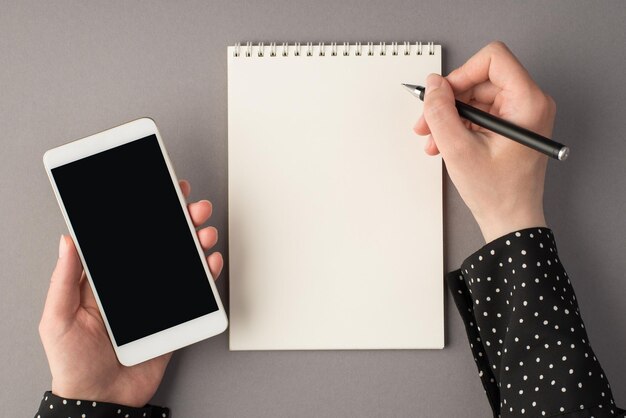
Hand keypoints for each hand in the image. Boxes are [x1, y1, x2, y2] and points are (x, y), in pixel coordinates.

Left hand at [39, 180, 222, 406]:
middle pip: (161, 243)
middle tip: (192, 207)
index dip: (145, 213)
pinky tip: (209, 261)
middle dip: (179, 221)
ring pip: (181, 262)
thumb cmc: (73, 364)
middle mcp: (134, 284)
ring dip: (197, 242)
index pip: (128, 238)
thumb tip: (67, 241)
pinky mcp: (173, 316)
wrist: (101, 400)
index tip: (159, 192)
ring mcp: (156, 299)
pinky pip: (194, 291)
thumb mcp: (57, 319)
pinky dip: (206, 274)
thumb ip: (63, 281)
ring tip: (205, 232)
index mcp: (105, 279)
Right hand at [414, 41, 556, 241]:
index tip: (444, 96)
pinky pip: (479, 113)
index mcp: (528, 103)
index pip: (493, 58)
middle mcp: (530, 103)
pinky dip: (458, 126)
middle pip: (480, 79)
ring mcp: (521, 115)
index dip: (462, 73)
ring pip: (475, 97)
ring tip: (433, 140)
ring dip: (449, 117)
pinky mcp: (511, 126)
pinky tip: (443, 144)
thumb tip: (433, 84)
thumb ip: (441, 112)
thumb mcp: (458, 149)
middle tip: (427, 123)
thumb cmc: (497, 192)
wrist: (510, 221)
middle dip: (449, 101)